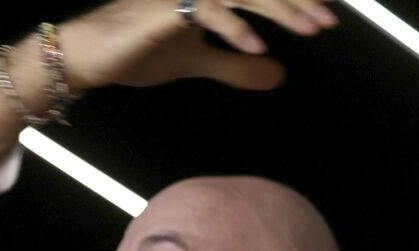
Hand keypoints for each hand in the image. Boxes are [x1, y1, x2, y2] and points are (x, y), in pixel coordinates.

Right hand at [55, 0, 337, 93]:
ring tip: (312, 29)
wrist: (87, 54)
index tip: (330, 8)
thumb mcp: (194, 60)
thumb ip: (235, 63)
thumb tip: (279, 74)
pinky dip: (238, 30)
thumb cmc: (135, 50)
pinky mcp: (169, 8)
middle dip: (301, 0)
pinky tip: (259, 48)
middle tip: (331, 19)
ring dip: (283, 10)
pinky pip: (212, 12)